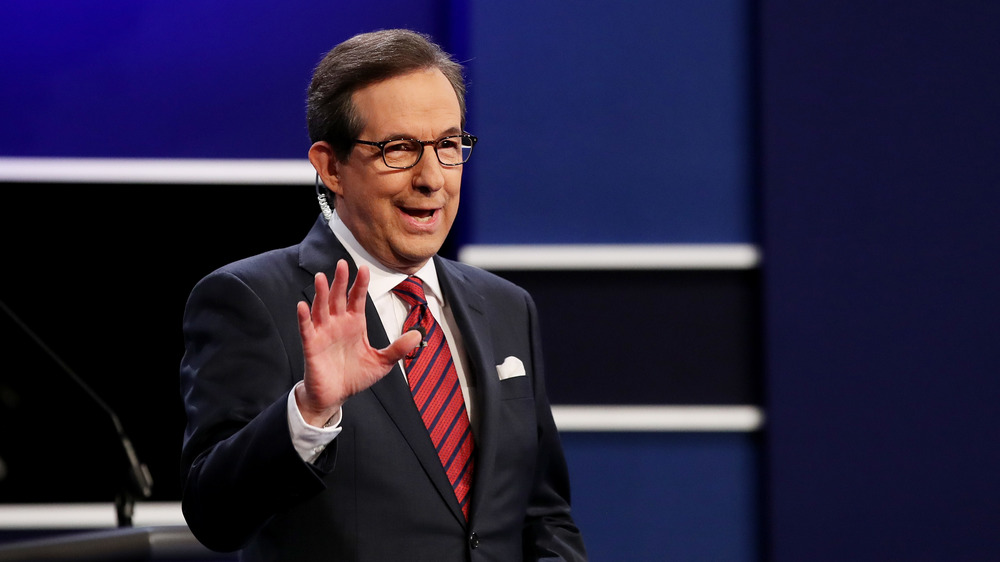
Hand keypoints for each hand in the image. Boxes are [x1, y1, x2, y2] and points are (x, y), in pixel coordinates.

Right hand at [294, 259, 421, 425]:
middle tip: (342, 263)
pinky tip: (302, 306)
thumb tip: (417, 334)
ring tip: (321, 277)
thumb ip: (398, 348)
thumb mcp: (382, 362)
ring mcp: (323, 333)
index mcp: (355, 324)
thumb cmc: (356, 377)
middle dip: (340, 281)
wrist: (336, 396)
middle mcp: (338, 324)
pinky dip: (304, 317)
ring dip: (320, 293)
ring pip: (321, 308)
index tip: (364, 268)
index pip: (357, 299)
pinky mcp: (312, 346)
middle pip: (338, 297)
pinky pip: (306, 329)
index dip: (360, 284)